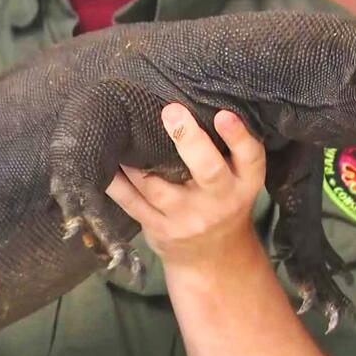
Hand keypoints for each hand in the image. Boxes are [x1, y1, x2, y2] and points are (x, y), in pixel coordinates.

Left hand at [105, 104, 265, 270]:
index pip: (250, 157)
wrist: (212, 257)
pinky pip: (132, 203)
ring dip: (138, 159)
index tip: (223, 113)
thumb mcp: (239, 180)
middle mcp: (219, 202)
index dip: (238, 136)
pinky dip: (116, 182)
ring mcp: (187, 219)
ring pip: (158, 187)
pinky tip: (105, 160)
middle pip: (208, 171)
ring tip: (125, 126)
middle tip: (172, 111)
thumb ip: (227, 150)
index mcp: (244, 183)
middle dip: (189, 140)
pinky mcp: (159, 230)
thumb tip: (190, 98)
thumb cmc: (223, 201)